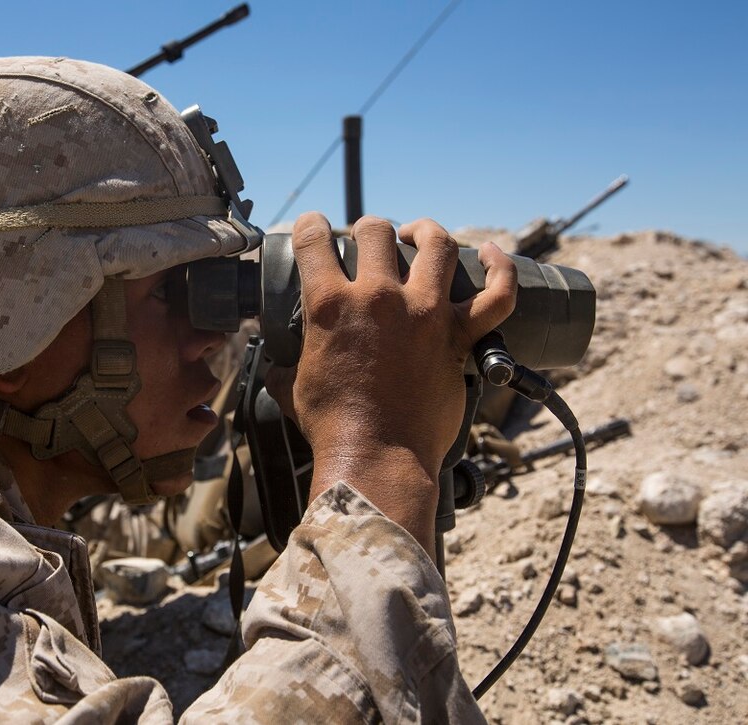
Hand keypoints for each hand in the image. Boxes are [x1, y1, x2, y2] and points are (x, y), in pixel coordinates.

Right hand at [277, 212, 516, 552]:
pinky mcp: (458, 336)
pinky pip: (496, 294)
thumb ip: (284, 366)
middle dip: (369, 231)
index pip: (314, 239)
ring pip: (436, 245)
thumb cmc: (333, 428)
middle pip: (376, 231)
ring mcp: (424, 313)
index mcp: (330, 305)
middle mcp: (378, 297)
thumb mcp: (293, 387)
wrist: (376, 459)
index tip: (316, 231)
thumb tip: (276, 367)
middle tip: (368, 244)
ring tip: (419, 236)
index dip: (312, 227)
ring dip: (426, 233)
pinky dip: (500, 269)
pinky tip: (493, 255)